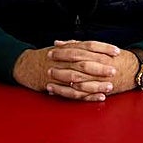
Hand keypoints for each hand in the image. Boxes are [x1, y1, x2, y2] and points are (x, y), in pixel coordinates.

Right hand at [13, 41, 138, 101]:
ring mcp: (60, 74)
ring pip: (81, 79)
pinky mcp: (58, 87)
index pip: (89, 45)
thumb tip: (93, 45)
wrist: (25, 65)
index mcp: (68, 49)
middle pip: (85, 62)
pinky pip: (74, 93)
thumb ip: (76, 46)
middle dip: (101, 67)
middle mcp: (65, 60)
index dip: (104, 48)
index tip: (116, 51)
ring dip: (97, 83)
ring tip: (110, 86)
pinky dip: (88, 96)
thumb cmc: (45, 57)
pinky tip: (99, 97)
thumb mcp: (61, 48)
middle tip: (115, 70)